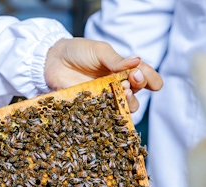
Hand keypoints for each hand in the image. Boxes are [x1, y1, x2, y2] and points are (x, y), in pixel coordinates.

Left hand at [44, 37, 162, 111]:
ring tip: (122, 92)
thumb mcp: (99, 51)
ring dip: (127, 102)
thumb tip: (137, 61)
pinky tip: (108, 110)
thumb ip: (116, 59)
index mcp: (122, 70)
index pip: (143, 76)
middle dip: (139, 88)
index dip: (151, 79)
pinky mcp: (91, 108)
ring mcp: (104, 99)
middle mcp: (116, 86)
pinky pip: (104, 116)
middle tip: (131, 80)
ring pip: (123, 108)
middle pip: (136, 94)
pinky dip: (109, 115)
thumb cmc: (79, 51)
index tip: (150, 80)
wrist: (53, 60)